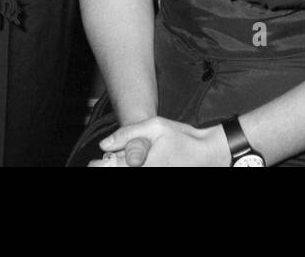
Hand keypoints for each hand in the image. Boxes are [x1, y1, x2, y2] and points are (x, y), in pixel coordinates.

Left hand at [91, 116, 231, 167]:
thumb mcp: (155, 126)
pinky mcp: (159, 177)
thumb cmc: (182, 138)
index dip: (99, 164)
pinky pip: (141, 174)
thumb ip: (128, 133)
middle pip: (117, 172)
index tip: (97, 160)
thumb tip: (104, 144)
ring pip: (127, 174)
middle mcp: (146, 174)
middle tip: (107, 161)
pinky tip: (136, 163)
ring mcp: (153, 177)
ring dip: (121, 167)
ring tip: (120, 162)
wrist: (207, 154)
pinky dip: (133, 168)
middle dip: (109, 166)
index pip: (110, 167)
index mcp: (141, 165)